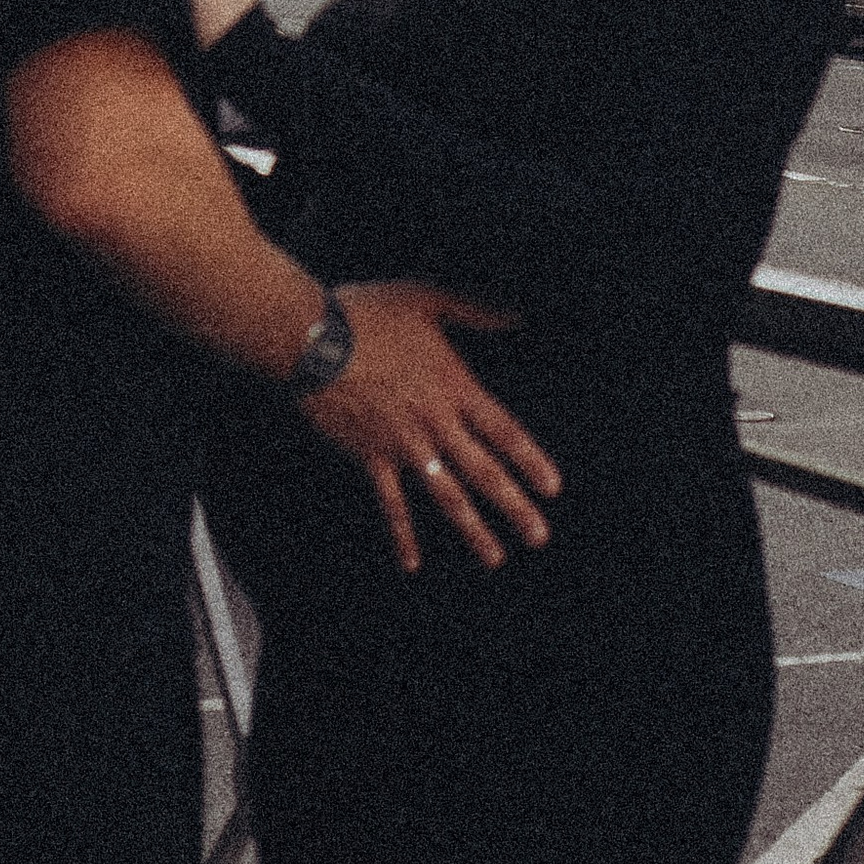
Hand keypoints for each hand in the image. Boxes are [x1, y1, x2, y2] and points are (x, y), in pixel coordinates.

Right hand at [307, 280, 562, 574]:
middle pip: (483, 472)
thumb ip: (474, 310)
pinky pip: (392, 504)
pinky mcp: (370, 456)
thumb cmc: (368, 314)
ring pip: (446, 495)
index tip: (552, 488)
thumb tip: (516, 315)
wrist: (311, 338)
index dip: (530, 461)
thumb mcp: (427, 299)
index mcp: (454, 386)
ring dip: (472, 529)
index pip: (503, 432)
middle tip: (539, 536)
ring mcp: (403, 444)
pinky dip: (403, 534)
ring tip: (495, 558)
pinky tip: (413, 563)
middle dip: (514, 507)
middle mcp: (435, 422)